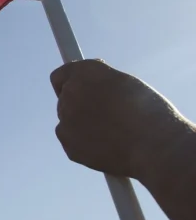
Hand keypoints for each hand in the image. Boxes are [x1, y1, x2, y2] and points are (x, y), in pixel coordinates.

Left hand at [50, 59, 184, 180]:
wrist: (156, 146)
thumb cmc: (151, 116)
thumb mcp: (127, 85)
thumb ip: (102, 82)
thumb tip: (91, 85)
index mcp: (86, 71)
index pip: (61, 75)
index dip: (69, 84)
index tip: (74, 92)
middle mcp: (71, 90)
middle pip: (65, 98)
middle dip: (80, 106)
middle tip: (105, 119)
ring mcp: (65, 115)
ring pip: (68, 120)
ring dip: (82, 125)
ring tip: (114, 135)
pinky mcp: (66, 139)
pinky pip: (70, 140)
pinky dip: (82, 144)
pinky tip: (107, 148)